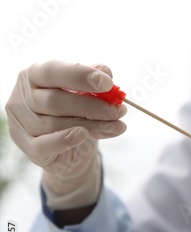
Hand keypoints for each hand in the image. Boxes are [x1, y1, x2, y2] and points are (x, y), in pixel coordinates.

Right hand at [6, 60, 126, 208]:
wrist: (73, 151)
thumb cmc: (77, 114)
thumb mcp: (87, 94)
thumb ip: (94, 82)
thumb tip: (105, 71)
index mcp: (33, 76)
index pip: (52, 71)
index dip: (80, 75)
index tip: (108, 83)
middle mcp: (22, 97)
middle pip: (56, 101)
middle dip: (93, 106)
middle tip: (119, 110)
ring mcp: (21, 124)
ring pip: (56, 124)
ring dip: (93, 125)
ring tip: (117, 126)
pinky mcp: (28, 148)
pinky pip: (46, 145)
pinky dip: (66, 140)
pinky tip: (84, 135)